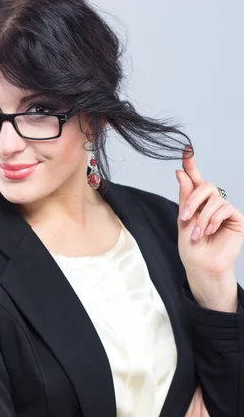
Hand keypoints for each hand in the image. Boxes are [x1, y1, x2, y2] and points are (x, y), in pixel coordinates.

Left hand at [175, 145, 243, 278]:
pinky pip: (225, 208)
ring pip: (214, 199)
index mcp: (198, 203)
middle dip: (193, 200)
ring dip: (202, 217)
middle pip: (206, 185)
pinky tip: (210, 231)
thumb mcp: (184, 220)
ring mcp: (225, 210)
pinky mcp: (236, 218)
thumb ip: (185, 196)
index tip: (186, 149)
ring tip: (197, 234)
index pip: (195, 180)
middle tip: (184, 217)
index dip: (192, 165)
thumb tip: (181, 172)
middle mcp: (212, 204)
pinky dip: (214, 219)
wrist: (202, 266)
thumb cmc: (191, 248)